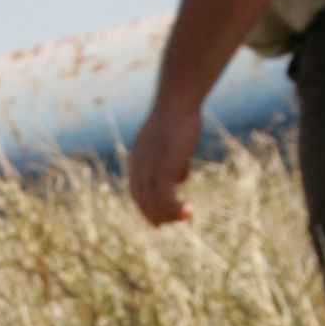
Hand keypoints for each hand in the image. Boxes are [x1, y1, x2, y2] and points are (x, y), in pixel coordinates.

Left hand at [127, 95, 199, 225]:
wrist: (177, 102)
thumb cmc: (178, 118)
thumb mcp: (171, 142)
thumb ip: (171, 162)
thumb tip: (178, 180)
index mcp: (138, 158)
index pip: (136, 190)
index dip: (145, 206)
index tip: (156, 219)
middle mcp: (140, 165)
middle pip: (142, 198)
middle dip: (154, 214)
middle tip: (169, 224)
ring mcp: (150, 167)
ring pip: (154, 201)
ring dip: (169, 213)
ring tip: (185, 216)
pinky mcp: (164, 167)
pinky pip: (166, 196)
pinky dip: (175, 208)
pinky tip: (188, 210)